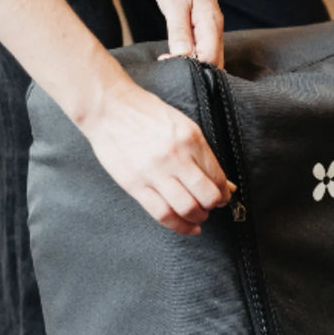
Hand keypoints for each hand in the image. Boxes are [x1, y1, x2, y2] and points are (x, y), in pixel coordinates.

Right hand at [76, 65, 231, 235]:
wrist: (107, 107)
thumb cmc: (145, 114)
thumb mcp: (182, 126)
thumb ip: (203, 155)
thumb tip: (225, 183)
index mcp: (190, 139)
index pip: (218, 177)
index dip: (225, 193)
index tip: (223, 196)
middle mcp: (175, 157)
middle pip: (207, 196)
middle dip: (214, 206)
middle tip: (211, 206)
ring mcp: (154, 172)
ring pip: (187, 208)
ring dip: (198, 218)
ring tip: (198, 215)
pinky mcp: (135, 185)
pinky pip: (162, 214)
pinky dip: (180, 226)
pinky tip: (188, 227)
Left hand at [154, 0, 225, 66]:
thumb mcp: (174, 1)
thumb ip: (178, 30)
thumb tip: (181, 55)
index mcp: (210, 26)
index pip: (208, 59)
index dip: (191, 67)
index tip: (167, 61)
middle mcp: (215, 34)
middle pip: (213, 65)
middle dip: (194, 72)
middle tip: (168, 67)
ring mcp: (212, 35)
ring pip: (209, 61)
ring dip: (193, 66)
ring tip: (170, 62)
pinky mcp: (206, 34)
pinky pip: (204, 53)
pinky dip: (193, 59)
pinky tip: (178, 57)